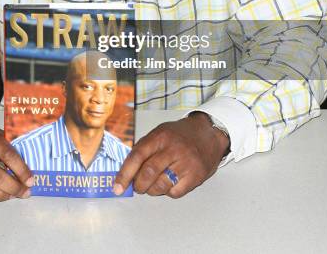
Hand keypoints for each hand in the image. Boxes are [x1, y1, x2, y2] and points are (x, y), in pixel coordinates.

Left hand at [113, 112, 229, 197]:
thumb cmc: (180, 135)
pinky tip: (169, 184)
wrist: (209, 134)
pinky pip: (175, 192)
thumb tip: (126, 170)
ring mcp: (185, 163)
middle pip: (148, 173)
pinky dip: (167, 192)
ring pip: (160, 185)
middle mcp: (173, 149)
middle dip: (138, 185)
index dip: (124, 174)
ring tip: (152, 186)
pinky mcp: (196, 175)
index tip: (117, 187)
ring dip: (151, 190)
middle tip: (137, 187)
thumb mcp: (160, 132)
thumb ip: (144, 148)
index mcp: (160, 136)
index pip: (137, 156)